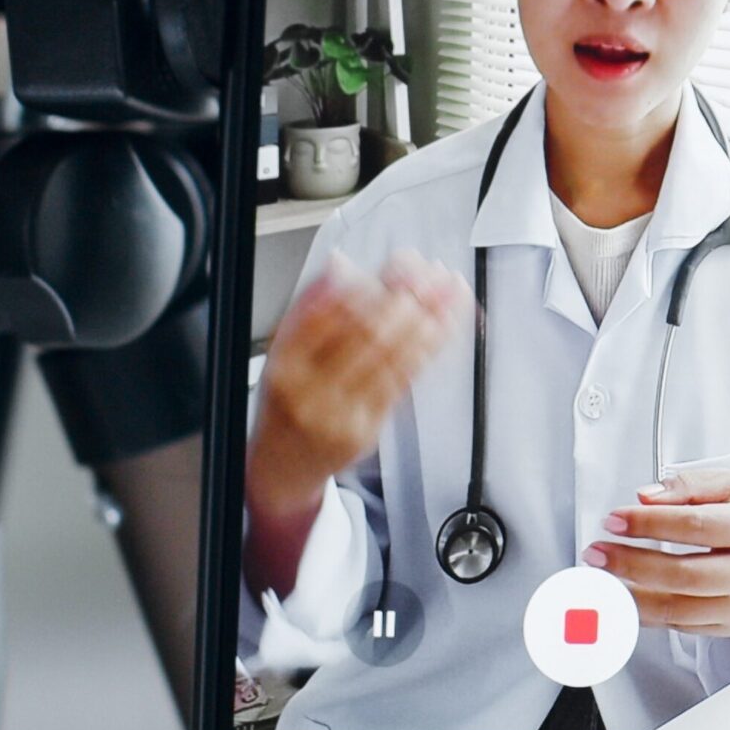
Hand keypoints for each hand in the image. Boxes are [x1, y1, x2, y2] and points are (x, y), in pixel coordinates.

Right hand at [246, 251, 467, 597]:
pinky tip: (444, 326)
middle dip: (405, 294)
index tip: (398, 262)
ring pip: (392, 355)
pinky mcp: (366, 429)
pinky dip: (429, 347)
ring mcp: (338, 412)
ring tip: (448, 289)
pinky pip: (404, 381)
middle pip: (366, 331)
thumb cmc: (287, 400)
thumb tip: (340, 263)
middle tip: (430, 271)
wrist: (280, 467)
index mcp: (283, 362)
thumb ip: (312, 307)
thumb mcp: (283, 351)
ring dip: (428, 316)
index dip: (370, 282)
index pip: (327, 312)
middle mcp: (308, 389)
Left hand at [586, 468, 729, 634]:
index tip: (617, 519)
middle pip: (683, 573)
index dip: (649, 523)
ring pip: (678, 607)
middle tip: (598, 551)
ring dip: (630, 594)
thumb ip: (690, 485)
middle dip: (631, 563)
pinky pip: (680, 625)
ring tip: (603, 578)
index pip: (696, 526)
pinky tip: (626, 597)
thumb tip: (646, 497)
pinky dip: (646, 613)